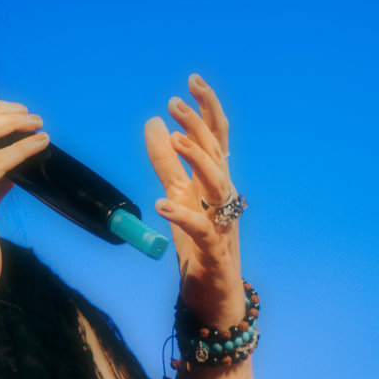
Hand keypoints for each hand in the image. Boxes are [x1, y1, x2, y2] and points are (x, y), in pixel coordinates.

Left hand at [146, 73, 244, 324]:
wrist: (214, 297)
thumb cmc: (198, 246)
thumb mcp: (177, 197)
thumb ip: (166, 163)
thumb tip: (154, 122)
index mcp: (215, 182)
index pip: (216, 138)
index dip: (207, 109)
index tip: (191, 80)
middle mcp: (224, 198)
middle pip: (217, 153)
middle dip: (197, 125)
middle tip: (174, 101)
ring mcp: (223, 223)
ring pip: (218, 184)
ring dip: (197, 161)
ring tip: (174, 141)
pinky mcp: (214, 251)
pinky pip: (201, 229)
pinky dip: (182, 216)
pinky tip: (162, 204)